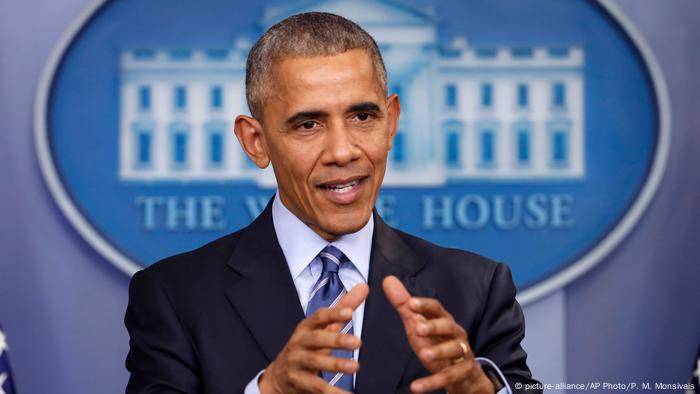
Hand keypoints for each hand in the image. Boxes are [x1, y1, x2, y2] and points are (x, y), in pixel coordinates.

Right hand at [259, 283, 368, 393]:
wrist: (280, 376)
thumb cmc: (308, 346)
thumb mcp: (323, 327)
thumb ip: (344, 308)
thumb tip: (364, 286)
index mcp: (307, 327)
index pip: (319, 317)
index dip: (333, 314)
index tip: (349, 312)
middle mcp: (299, 343)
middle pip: (316, 339)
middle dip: (336, 340)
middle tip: (357, 342)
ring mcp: (296, 363)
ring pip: (315, 363)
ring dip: (335, 365)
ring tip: (355, 367)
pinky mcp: (298, 382)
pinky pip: (316, 387)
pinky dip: (332, 392)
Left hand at [382, 276, 493, 393]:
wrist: (463, 373)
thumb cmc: (437, 343)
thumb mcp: (419, 325)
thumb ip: (404, 306)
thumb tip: (387, 279)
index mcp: (444, 320)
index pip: (437, 308)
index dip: (425, 305)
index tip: (412, 303)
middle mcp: (455, 334)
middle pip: (449, 327)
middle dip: (434, 326)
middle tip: (418, 328)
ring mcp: (461, 353)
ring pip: (453, 350)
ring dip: (439, 352)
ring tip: (424, 356)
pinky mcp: (462, 373)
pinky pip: (448, 377)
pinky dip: (432, 382)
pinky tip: (416, 387)